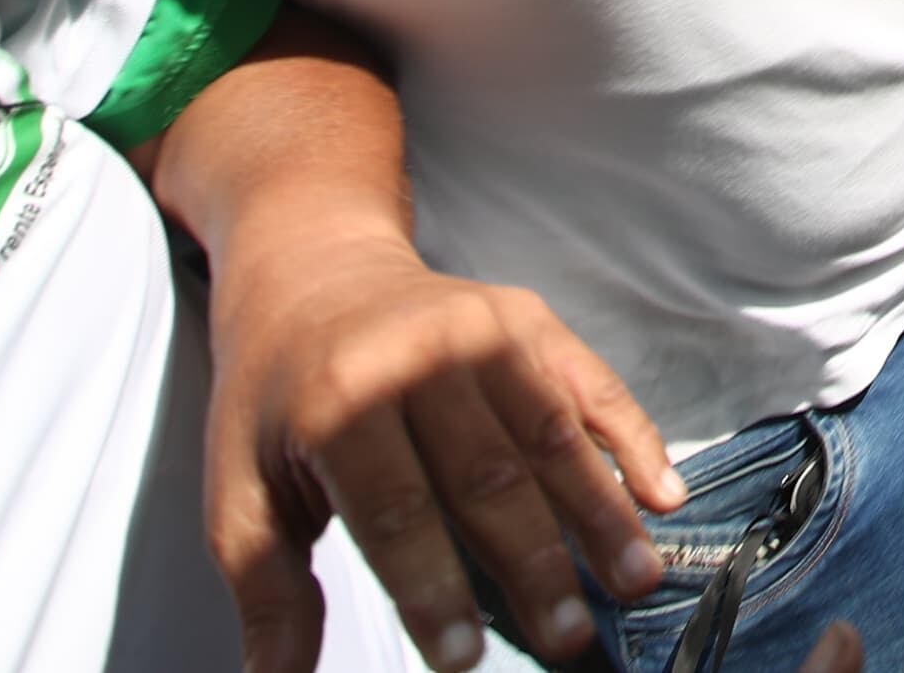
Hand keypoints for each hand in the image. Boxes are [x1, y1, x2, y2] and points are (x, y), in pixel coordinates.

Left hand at [205, 225, 682, 672]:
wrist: (312, 270)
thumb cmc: (276, 395)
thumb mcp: (241, 490)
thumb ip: (268, 592)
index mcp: (337, 404)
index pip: (397, 513)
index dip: (434, 591)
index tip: (463, 660)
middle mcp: (418, 360)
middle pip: (488, 478)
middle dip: (535, 567)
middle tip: (568, 638)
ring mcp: (481, 331)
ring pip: (552, 435)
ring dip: (600, 513)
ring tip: (635, 579)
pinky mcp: (527, 319)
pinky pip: (591, 383)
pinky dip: (633, 440)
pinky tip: (662, 494)